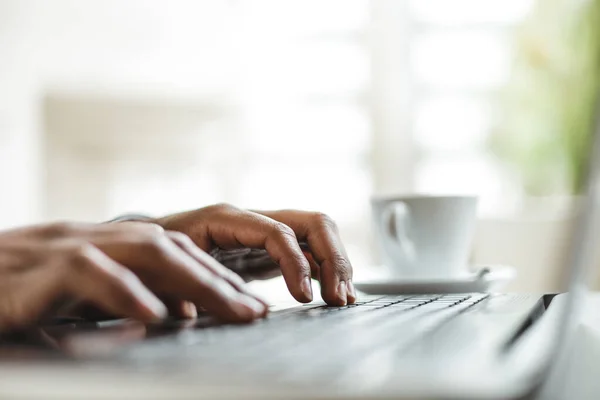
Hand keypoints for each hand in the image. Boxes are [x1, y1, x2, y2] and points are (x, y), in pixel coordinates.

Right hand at [0, 222, 266, 332]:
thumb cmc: (18, 291)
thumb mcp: (77, 295)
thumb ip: (124, 297)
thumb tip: (174, 314)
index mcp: (108, 243)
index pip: (174, 252)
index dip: (216, 276)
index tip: (249, 303)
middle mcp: (96, 237)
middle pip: (172, 249)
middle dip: (219, 280)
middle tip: (254, 311)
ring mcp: (69, 246)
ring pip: (145, 252)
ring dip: (193, 281)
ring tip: (230, 309)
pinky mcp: (39, 268)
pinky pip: (90, 274)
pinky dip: (125, 292)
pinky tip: (154, 316)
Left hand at [154, 204, 355, 305]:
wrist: (148, 245)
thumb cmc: (154, 254)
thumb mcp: (166, 268)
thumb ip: (189, 287)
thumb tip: (210, 314)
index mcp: (227, 218)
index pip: (278, 232)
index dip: (296, 263)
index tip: (304, 298)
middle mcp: (253, 219)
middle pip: (312, 222)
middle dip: (333, 258)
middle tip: (338, 297)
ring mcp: (266, 231)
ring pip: (319, 233)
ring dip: (337, 263)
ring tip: (343, 299)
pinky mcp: (270, 249)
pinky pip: (311, 250)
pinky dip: (327, 269)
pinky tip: (334, 292)